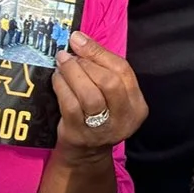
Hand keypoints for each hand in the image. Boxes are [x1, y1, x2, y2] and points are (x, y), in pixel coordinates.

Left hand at [52, 32, 147, 153]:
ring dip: (72, 73)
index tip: (78, 39)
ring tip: (61, 64)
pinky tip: (57, 79)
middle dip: (86, 63)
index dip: (99, 52)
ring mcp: (103, 129)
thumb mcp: (110, 95)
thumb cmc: (98, 116)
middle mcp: (124, 118)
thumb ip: (102, 69)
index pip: (123, 71)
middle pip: (109, 82)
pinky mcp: (80, 134)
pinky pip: (70, 105)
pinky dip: (62, 87)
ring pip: (90, 94)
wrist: (86, 153)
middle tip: (67, 55)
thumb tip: (79, 39)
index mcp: (137, 105)